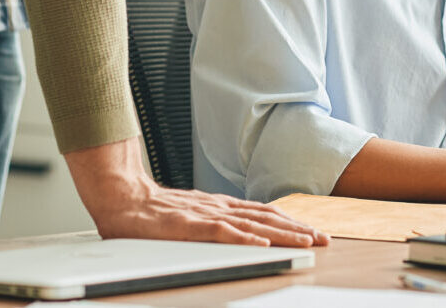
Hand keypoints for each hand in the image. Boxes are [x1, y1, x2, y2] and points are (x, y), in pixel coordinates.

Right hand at [65, 138, 327, 246]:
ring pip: (252, 226)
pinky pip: (221, 233)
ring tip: (306, 242)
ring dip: (282, 235)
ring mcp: (205, 215)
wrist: (122, 198)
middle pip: (266, 219)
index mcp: (220, 205)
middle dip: (297, 230)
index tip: (313, 232)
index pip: (264, 214)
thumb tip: (239, 232)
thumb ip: (215, 222)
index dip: (290, 223)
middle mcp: (219, 207)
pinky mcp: (189, 226)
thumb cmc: (153, 212)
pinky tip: (261, 246)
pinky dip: (244, 240)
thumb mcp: (192, 214)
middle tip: (323, 240)